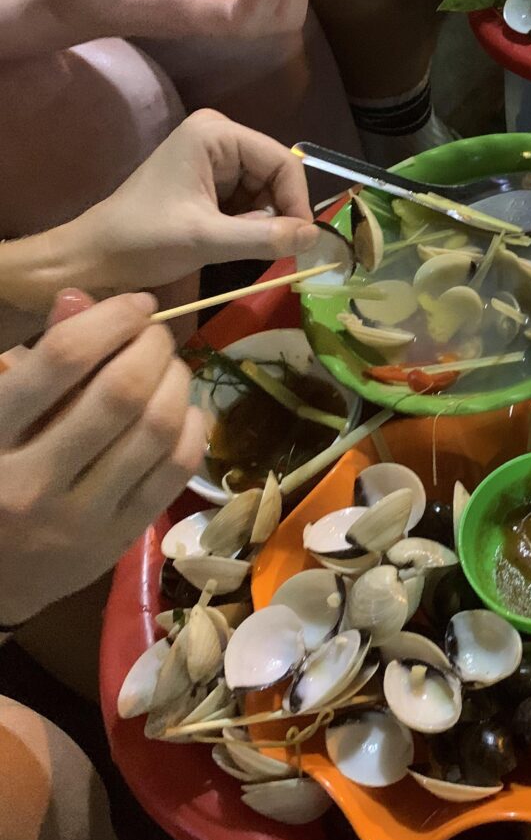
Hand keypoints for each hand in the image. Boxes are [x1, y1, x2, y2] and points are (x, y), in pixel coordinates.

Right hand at [0, 293, 203, 627]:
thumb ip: (38, 360)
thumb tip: (80, 297)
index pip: (61, 359)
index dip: (111, 319)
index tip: (137, 304)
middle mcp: (31, 482)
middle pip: (122, 391)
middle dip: (153, 348)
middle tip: (156, 335)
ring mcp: (79, 519)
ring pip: (157, 429)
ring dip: (177, 382)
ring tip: (170, 367)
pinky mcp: (119, 542)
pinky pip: (175, 470)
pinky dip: (190, 427)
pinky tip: (183, 409)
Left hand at [64, 110, 318, 295]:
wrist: (95, 258)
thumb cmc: (142, 240)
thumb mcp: (206, 240)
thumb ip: (264, 238)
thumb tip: (316, 239)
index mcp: (215, 134)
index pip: (283, 161)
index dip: (297, 202)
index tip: (299, 243)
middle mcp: (219, 136)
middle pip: (277, 175)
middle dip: (277, 213)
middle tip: (269, 250)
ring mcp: (215, 158)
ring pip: (267, 191)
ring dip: (263, 222)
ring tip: (238, 245)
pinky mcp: (211, 181)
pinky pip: (250, 201)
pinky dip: (250, 225)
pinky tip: (230, 241)